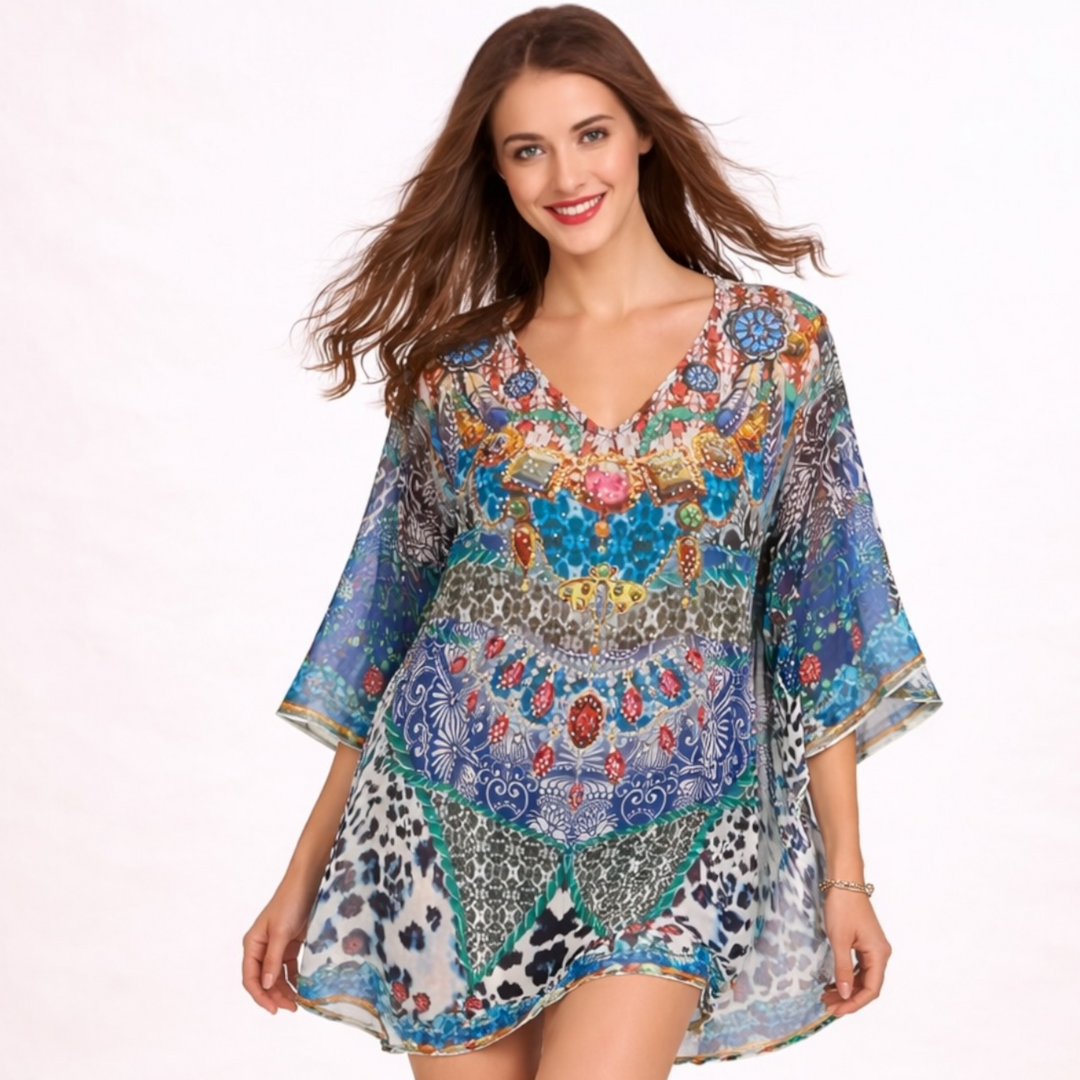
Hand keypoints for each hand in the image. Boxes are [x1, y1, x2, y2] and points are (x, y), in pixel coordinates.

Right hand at [241, 882, 315, 1013]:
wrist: (308, 882)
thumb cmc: (290, 902)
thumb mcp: (280, 932)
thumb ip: (273, 959)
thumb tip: (266, 985)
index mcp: (252, 944)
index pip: (250, 977)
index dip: (260, 996)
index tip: (273, 1010)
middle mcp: (262, 947)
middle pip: (264, 980)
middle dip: (275, 996)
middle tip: (291, 1008)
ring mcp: (276, 946)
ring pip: (276, 976)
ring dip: (285, 990)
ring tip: (297, 1002)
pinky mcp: (290, 944)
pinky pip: (288, 967)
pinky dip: (294, 978)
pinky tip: (302, 987)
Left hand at [820, 888, 891, 1017]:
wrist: (844, 881)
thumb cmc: (842, 907)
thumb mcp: (839, 940)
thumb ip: (843, 969)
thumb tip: (846, 994)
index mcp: (879, 954)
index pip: (871, 989)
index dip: (854, 1003)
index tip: (836, 1010)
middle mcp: (880, 953)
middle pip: (868, 985)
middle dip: (848, 997)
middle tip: (828, 1004)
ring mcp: (873, 947)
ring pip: (863, 977)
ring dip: (847, 988)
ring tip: (827, 996)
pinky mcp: (864, 942)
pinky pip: (859, 966)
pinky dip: (847, 976)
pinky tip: (834, 981)